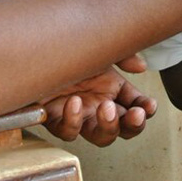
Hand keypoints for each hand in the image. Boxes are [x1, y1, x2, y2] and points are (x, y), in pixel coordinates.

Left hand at [41, 55, 156, 145]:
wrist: (33, 44)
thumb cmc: (66, 45)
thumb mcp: (99, 47)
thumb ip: (122, 54)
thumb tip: (141, 66)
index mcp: (113, 88)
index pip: (137, 106)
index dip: (145, 109)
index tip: (148, 106)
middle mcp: (98, 104)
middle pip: (123, 128)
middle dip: (133, 124)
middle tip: (134, 115)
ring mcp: (78, 115)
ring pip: (100, 136)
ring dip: (108, 127)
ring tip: (105, 109)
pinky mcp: (54, 119)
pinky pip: (67, 130)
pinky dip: (73, 120)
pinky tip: (73, 102)